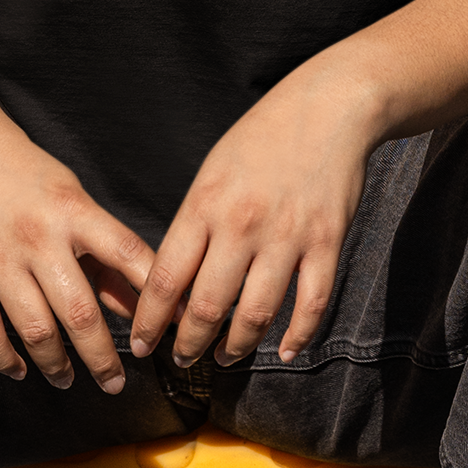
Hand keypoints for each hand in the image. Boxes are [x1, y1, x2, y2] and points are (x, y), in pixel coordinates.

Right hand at [0, 100, 153, 391]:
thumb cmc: (23, 171)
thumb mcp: (74, 198)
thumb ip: (104, 252)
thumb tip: (135, 304)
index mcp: (75, 213)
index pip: (128, 258)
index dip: (155, 299)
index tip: (169, 331)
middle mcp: (39, 238)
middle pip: (80, 314)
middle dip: (103, 358)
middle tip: (116, 382)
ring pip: (36, 330)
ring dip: (57, 366)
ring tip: (70, 380)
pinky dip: (6, 359)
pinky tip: (21, 369)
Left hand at [129, 63, 379, 369]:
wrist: (327, 108)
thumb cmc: (261, 138)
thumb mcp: (211, 172)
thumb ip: (194, 223)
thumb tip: (173, 280)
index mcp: (204, 205)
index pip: (166, 279)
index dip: (149, 321)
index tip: (139, 344)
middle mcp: (242, 225)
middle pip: (206, 307)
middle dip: (188, 344)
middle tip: (181, 359)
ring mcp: (287, 236)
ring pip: (255, 315)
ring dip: (236, 347)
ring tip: (224, 357)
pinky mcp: (326, 243)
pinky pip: (310, 304)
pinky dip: (296, 336)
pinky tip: (284, 352)